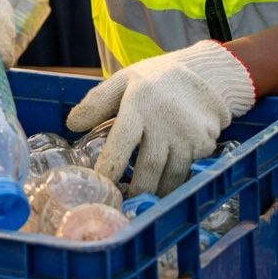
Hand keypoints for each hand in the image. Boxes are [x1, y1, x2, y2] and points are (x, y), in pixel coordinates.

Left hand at [65, 41, 255, 195]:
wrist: (207, 73)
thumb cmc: (156, 81)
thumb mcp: (124, 80)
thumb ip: (97, 102)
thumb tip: (71, 125)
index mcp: (139, 103)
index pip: (123, 139)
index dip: (111, 165)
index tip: (101, 184)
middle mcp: (165, 121)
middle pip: (149, 166)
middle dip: (136, 190)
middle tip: (123, 204)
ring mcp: (188, 135)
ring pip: (171, 176)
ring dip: (156, 192)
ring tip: (143, 200)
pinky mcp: (205, 144)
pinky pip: (188, 171)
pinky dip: (176, 182)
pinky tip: (166, 186)